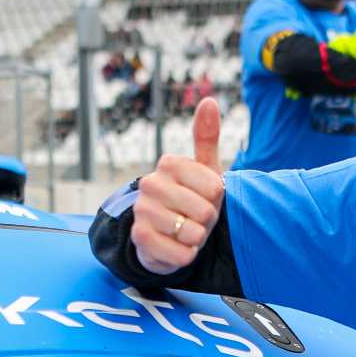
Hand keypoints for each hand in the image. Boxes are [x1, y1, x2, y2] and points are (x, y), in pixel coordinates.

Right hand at [131, 97, 223, 274]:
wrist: (166, 233)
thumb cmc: (192, 198)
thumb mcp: (205, 169)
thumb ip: (206, 137)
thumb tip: (210, 100)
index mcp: (168, 164)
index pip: (214, 188)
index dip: (216, 199)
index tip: (203, 197)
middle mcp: (150, 183)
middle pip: (204, 211)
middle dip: (206, 220)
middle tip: (194, 217)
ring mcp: (142, 211)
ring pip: (192, 233)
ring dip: (196, 238)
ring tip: (185, 231)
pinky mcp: (139, 238)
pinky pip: (181, 254)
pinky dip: (185, 255)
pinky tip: (176, 246)